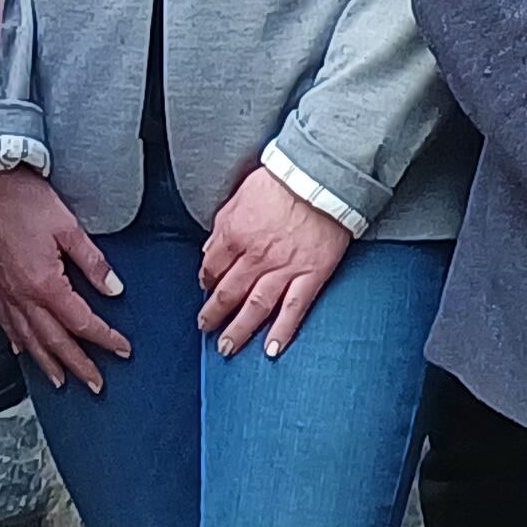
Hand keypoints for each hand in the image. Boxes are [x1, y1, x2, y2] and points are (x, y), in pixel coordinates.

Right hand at [0, 167, 134, 393]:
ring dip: (47, 364)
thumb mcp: (68, 226)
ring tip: (61, 381)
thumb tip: (114, 288)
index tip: (122, 349)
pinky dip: (18, 341)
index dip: (105, 338)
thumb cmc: (22, 199)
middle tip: (96, 384)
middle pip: (55, 342)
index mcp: (45, 283)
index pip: (82, 322)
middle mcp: (22, 295)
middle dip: (78, 366)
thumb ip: (93, 261)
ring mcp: (4, 293)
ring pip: (28, 340)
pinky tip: (23, 349)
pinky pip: (6, 323)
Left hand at [195, 167, 351, 357]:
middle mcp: (256, 257)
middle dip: (214, 314)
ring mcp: (284, 269)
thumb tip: (210, 250)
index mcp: (234, 235)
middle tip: (205, 328)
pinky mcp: (311, 275)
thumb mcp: (239, 196)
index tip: (205, 288)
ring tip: (227, 348)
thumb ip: (223, 226)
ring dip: (239, 331)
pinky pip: (294, 309)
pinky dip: (282, 331)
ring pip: (256, 307)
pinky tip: (272, 349)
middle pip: (228, 293)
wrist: (320, 177)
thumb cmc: (281, 180)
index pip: (212, 266)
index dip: (206, 280)